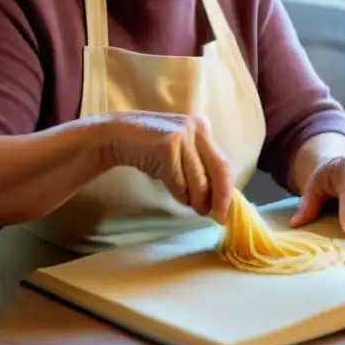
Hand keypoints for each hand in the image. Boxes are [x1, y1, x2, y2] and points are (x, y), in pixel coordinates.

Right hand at [102, 111, 232, 222]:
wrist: (118, 135)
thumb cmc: (151, 148)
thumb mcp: (181, 152)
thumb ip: (198, 166)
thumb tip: (216, 198)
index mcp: (204, 128)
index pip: (224, 164)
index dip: (227, 191)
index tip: (225, 212)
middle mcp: (197, 128)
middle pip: (219, 171)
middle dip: (218, 198)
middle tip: (214, 216)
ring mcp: (183, 136)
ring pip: (198, 181)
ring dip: (194, 199)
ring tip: (189, 203)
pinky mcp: (167, 147)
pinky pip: (178, 182)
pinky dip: (178, 194)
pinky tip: (174, 192)